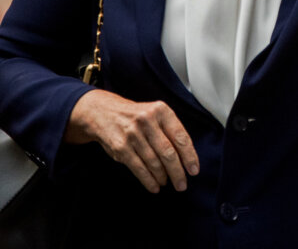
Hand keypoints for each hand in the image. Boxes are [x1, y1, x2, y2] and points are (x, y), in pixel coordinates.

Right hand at [65, 89, 199, 192]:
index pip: (181, 137)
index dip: (189, 156)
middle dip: (177, 172)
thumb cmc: (136, 116)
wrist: (103, 112)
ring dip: (162, 177)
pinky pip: (139, 168)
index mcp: (161, 110)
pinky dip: (148, 180)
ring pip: (154, 162)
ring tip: (166, 182)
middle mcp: (147, 120)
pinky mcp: (121, 146)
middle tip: (182, 185)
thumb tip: (186, 158)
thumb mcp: (154, 114)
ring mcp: (133, 133)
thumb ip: (169, 130)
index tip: (194, 171)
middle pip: (168, 153)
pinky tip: (154, 186)